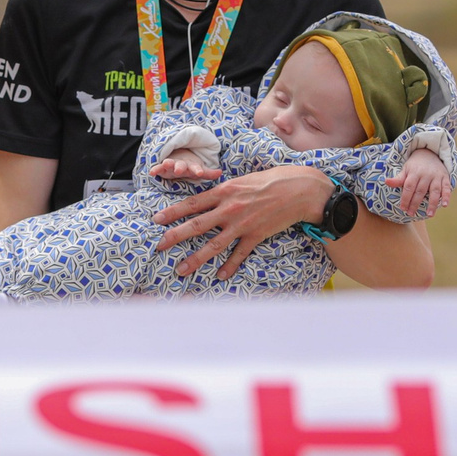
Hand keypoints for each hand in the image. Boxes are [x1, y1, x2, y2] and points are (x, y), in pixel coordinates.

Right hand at [149, 149, 220, 182]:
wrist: (177, 155)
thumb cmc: (189, 166)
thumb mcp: (199, 169)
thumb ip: (208, 173)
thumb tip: (220, 172)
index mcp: (191, 166)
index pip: (195, 168)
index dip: (197, 170)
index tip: (200, 173)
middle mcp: (181, 164)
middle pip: (181, 165)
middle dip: (180, 167)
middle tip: (179, 169)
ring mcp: (171, 164)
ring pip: (169, 164)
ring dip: (167, 164)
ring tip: (166, 163)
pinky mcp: (162, 167)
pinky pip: (158, 168)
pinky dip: (155, 169)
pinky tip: (151, 173)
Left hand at [151, 164, 329, 279]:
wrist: (300, 190)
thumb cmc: (272, 180)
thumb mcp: (243, 180)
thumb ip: (225, 190)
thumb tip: (210, 197)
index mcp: (225, 190)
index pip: (192, 203)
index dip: (173, 212)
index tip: (156, 219)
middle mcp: (230, 208)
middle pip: (196, 225)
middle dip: (175, 236)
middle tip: (159, 245)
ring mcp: (242, 224)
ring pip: (214, 245)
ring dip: (196, 259)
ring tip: (181, 269)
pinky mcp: (256, 235)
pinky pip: (239, 254)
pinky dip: (230, 266)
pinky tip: (220, 276)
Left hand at [384, 147, 451, 217]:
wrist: (430, 153)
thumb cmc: (415, 165)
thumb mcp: (406, 169)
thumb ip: (398, 179)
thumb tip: (386, 182)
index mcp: (415, 172)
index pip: (409, 187)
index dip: (406, 198)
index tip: (403, 208)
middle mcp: (426, 174)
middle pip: (420, 191)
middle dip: (415, 203)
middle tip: (411, 214)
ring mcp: (436, 176)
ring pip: (435, 191)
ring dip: (432, 203)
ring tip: (430, 215)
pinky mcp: (445, 178)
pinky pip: (447, 188)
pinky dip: (447, 196)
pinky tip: (445, 205)